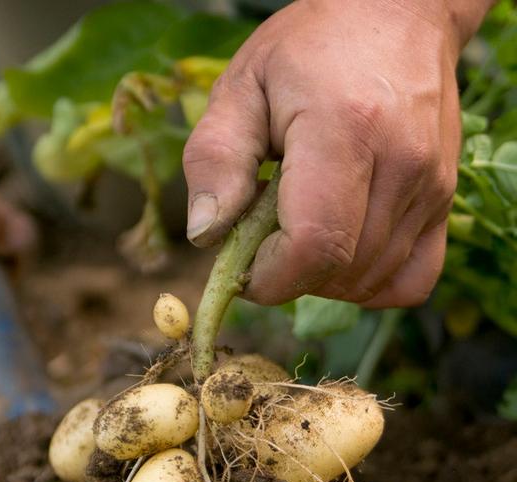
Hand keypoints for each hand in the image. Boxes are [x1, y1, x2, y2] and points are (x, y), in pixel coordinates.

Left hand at [183, 0, 489, 307]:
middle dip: (289, 277)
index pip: (311, 246)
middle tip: (267, 239)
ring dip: (323, 279)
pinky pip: (410, 282)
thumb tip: (204, 237)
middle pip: (338, 271)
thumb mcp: (241, 88)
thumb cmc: (308, 52)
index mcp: (344, 131)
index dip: (269, 277)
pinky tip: (343, 254)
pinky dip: (369, 286)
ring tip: (303, 229)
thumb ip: (215, 161)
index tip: (244, 265)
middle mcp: (401, 164)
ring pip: (370, 282)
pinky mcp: (446, 203)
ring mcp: (432, 187)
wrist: (397, 15)